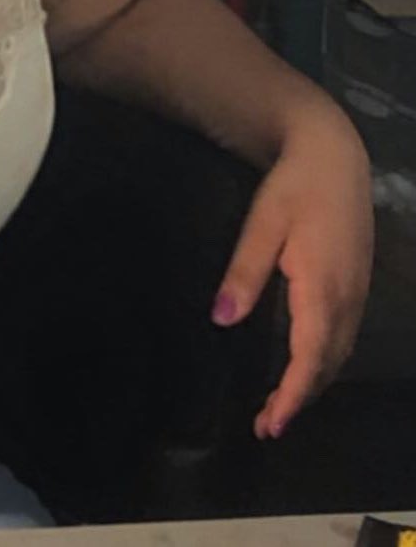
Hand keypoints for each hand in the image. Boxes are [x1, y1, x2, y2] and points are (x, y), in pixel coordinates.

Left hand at [210, 101, 373, 438]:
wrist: (334, 153)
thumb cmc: (293, 185)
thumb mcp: (262, 223)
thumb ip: (243, 272)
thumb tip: (221, 319)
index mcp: (322, 287)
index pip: (310, 357)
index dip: (292, 395)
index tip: (271, 424)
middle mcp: (347, 297)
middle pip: (327, 364)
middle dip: (300, 399)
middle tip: (265, 424)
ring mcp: (357, 291)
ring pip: (338, 353)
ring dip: (313, 383)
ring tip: (280, 406)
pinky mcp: (356, 282)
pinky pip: (343, 336)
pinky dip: (324, 361)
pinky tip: (304, 364)